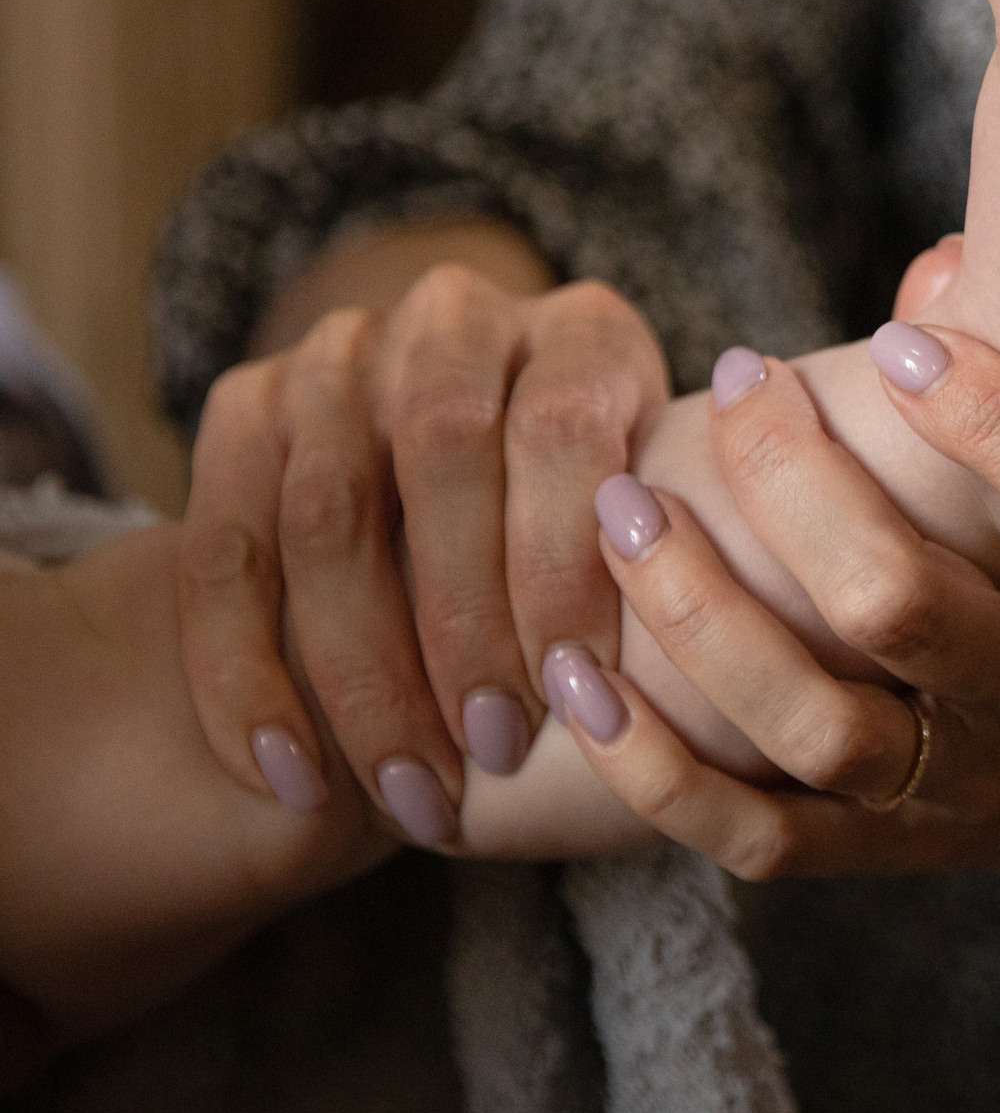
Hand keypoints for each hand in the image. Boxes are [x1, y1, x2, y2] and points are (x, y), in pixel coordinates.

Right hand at [180, 229, 669, 846]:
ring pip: (326, 512)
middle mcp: (455, 321)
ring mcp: (340, 355)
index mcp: (580, 330)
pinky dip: (244, 674)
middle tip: (491, 751)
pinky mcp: (246, 407)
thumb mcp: (660, 516)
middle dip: (463, 623)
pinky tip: (287, 771)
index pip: (562, 425)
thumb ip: (663, 564)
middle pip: (440, 454)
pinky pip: (223, 550)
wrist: (481, 468)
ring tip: (407, 791)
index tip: (572, 690)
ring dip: (360, 671)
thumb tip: (645, 691)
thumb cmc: (601, 528)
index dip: (560, 562)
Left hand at [556, 324, 999, 917]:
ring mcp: (966, 786)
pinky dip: (656, 769)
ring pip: (817, 726)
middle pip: (906, 611)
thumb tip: (942, 272)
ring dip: (700, 614)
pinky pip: (758, 834)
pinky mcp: (889, 848)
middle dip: (794, 488)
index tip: (902, 346)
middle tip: (740, 384)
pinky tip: (581, 679)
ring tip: (625, 511)